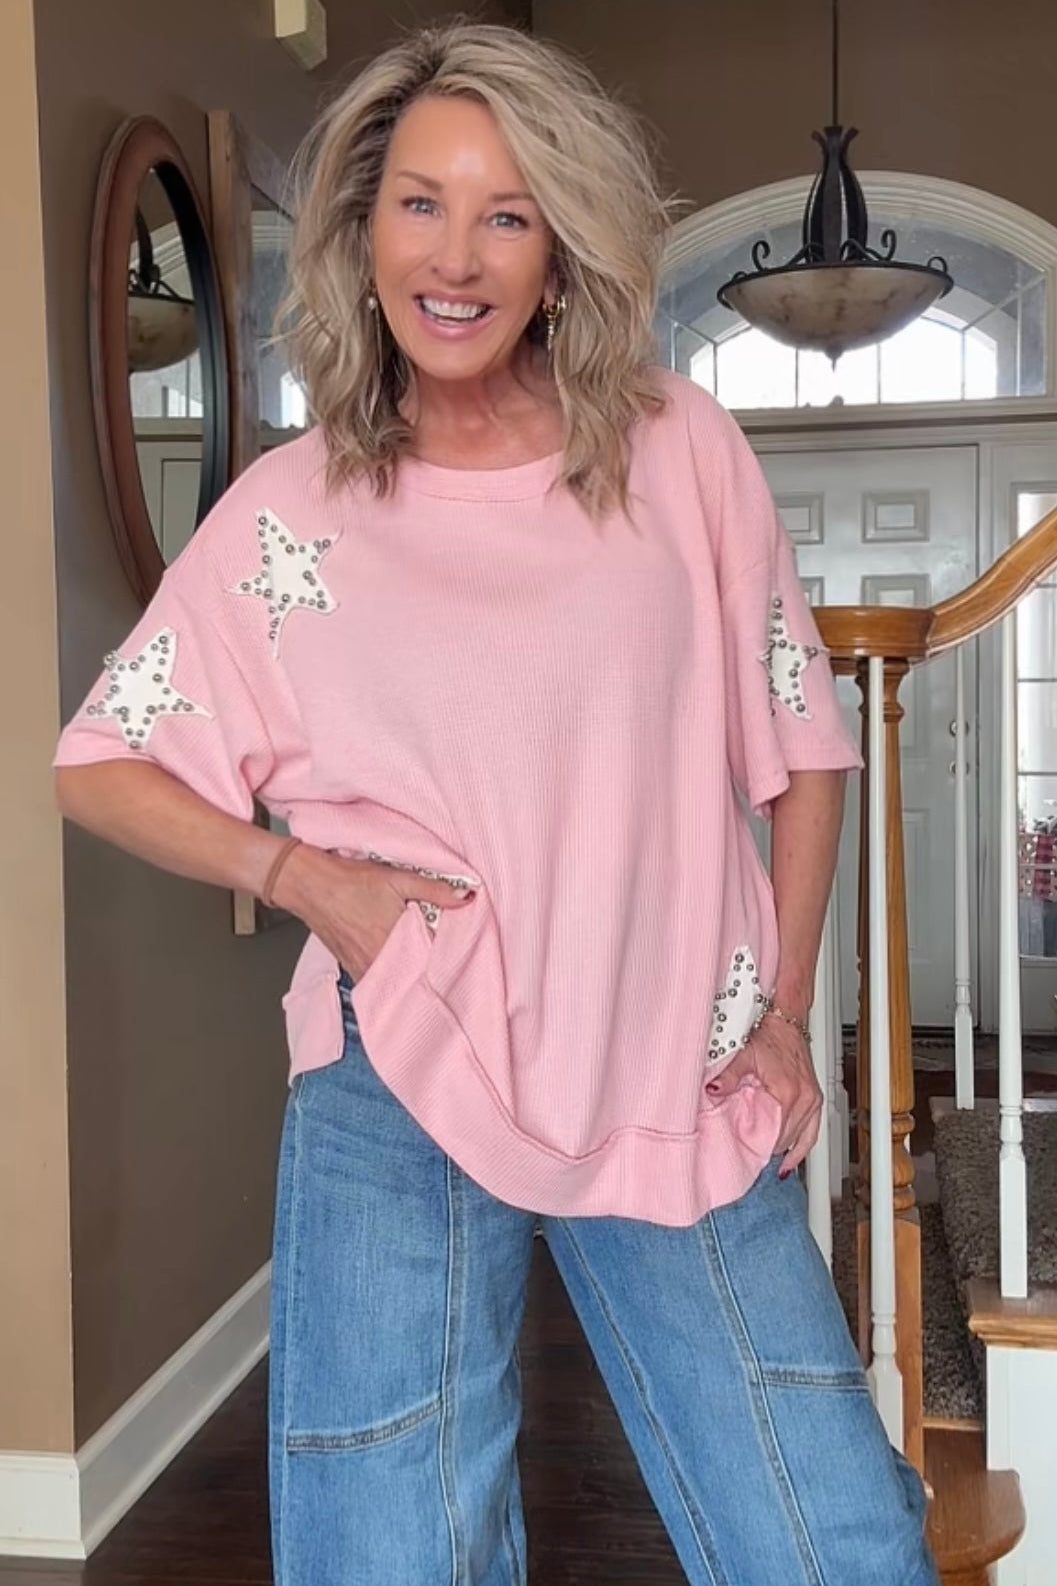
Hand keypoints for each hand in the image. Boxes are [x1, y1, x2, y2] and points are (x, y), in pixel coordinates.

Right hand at [270, 846, 475, 979]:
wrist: (308, 884)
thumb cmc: (349, 881)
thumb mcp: (398, 878)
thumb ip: (435, 890)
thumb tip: (467, 896)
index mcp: (395, 941)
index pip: (432, 960)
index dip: (447, 956)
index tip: (459, 951)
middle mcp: (379, 961)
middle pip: (416, 973)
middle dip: (430, 966)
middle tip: (442, 954)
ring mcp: (363, 968)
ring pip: (397, 979)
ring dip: (410, 971)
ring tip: (422, 959)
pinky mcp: (352, 967)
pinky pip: (378, 979)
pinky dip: (390, 974)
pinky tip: (397, 961)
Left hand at [704, 1012, 821, 1176]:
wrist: (786, 1022)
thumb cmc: (768, 1036)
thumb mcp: (743, 1055)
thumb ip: (728, 1077)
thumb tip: (712, 1091)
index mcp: (787, 1092)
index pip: (773, 1134)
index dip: (757, 1149)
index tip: (744, 1160)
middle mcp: (804, 1099)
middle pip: (785, 1140)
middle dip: (767, 1151)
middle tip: (749, 1164)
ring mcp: (812, 1100)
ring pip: (800, 1140)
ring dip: (783, 1152)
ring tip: (765, 1167)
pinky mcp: (815, 1099)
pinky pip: (812, 1133)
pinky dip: (802, 1150)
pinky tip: (790, 1162)